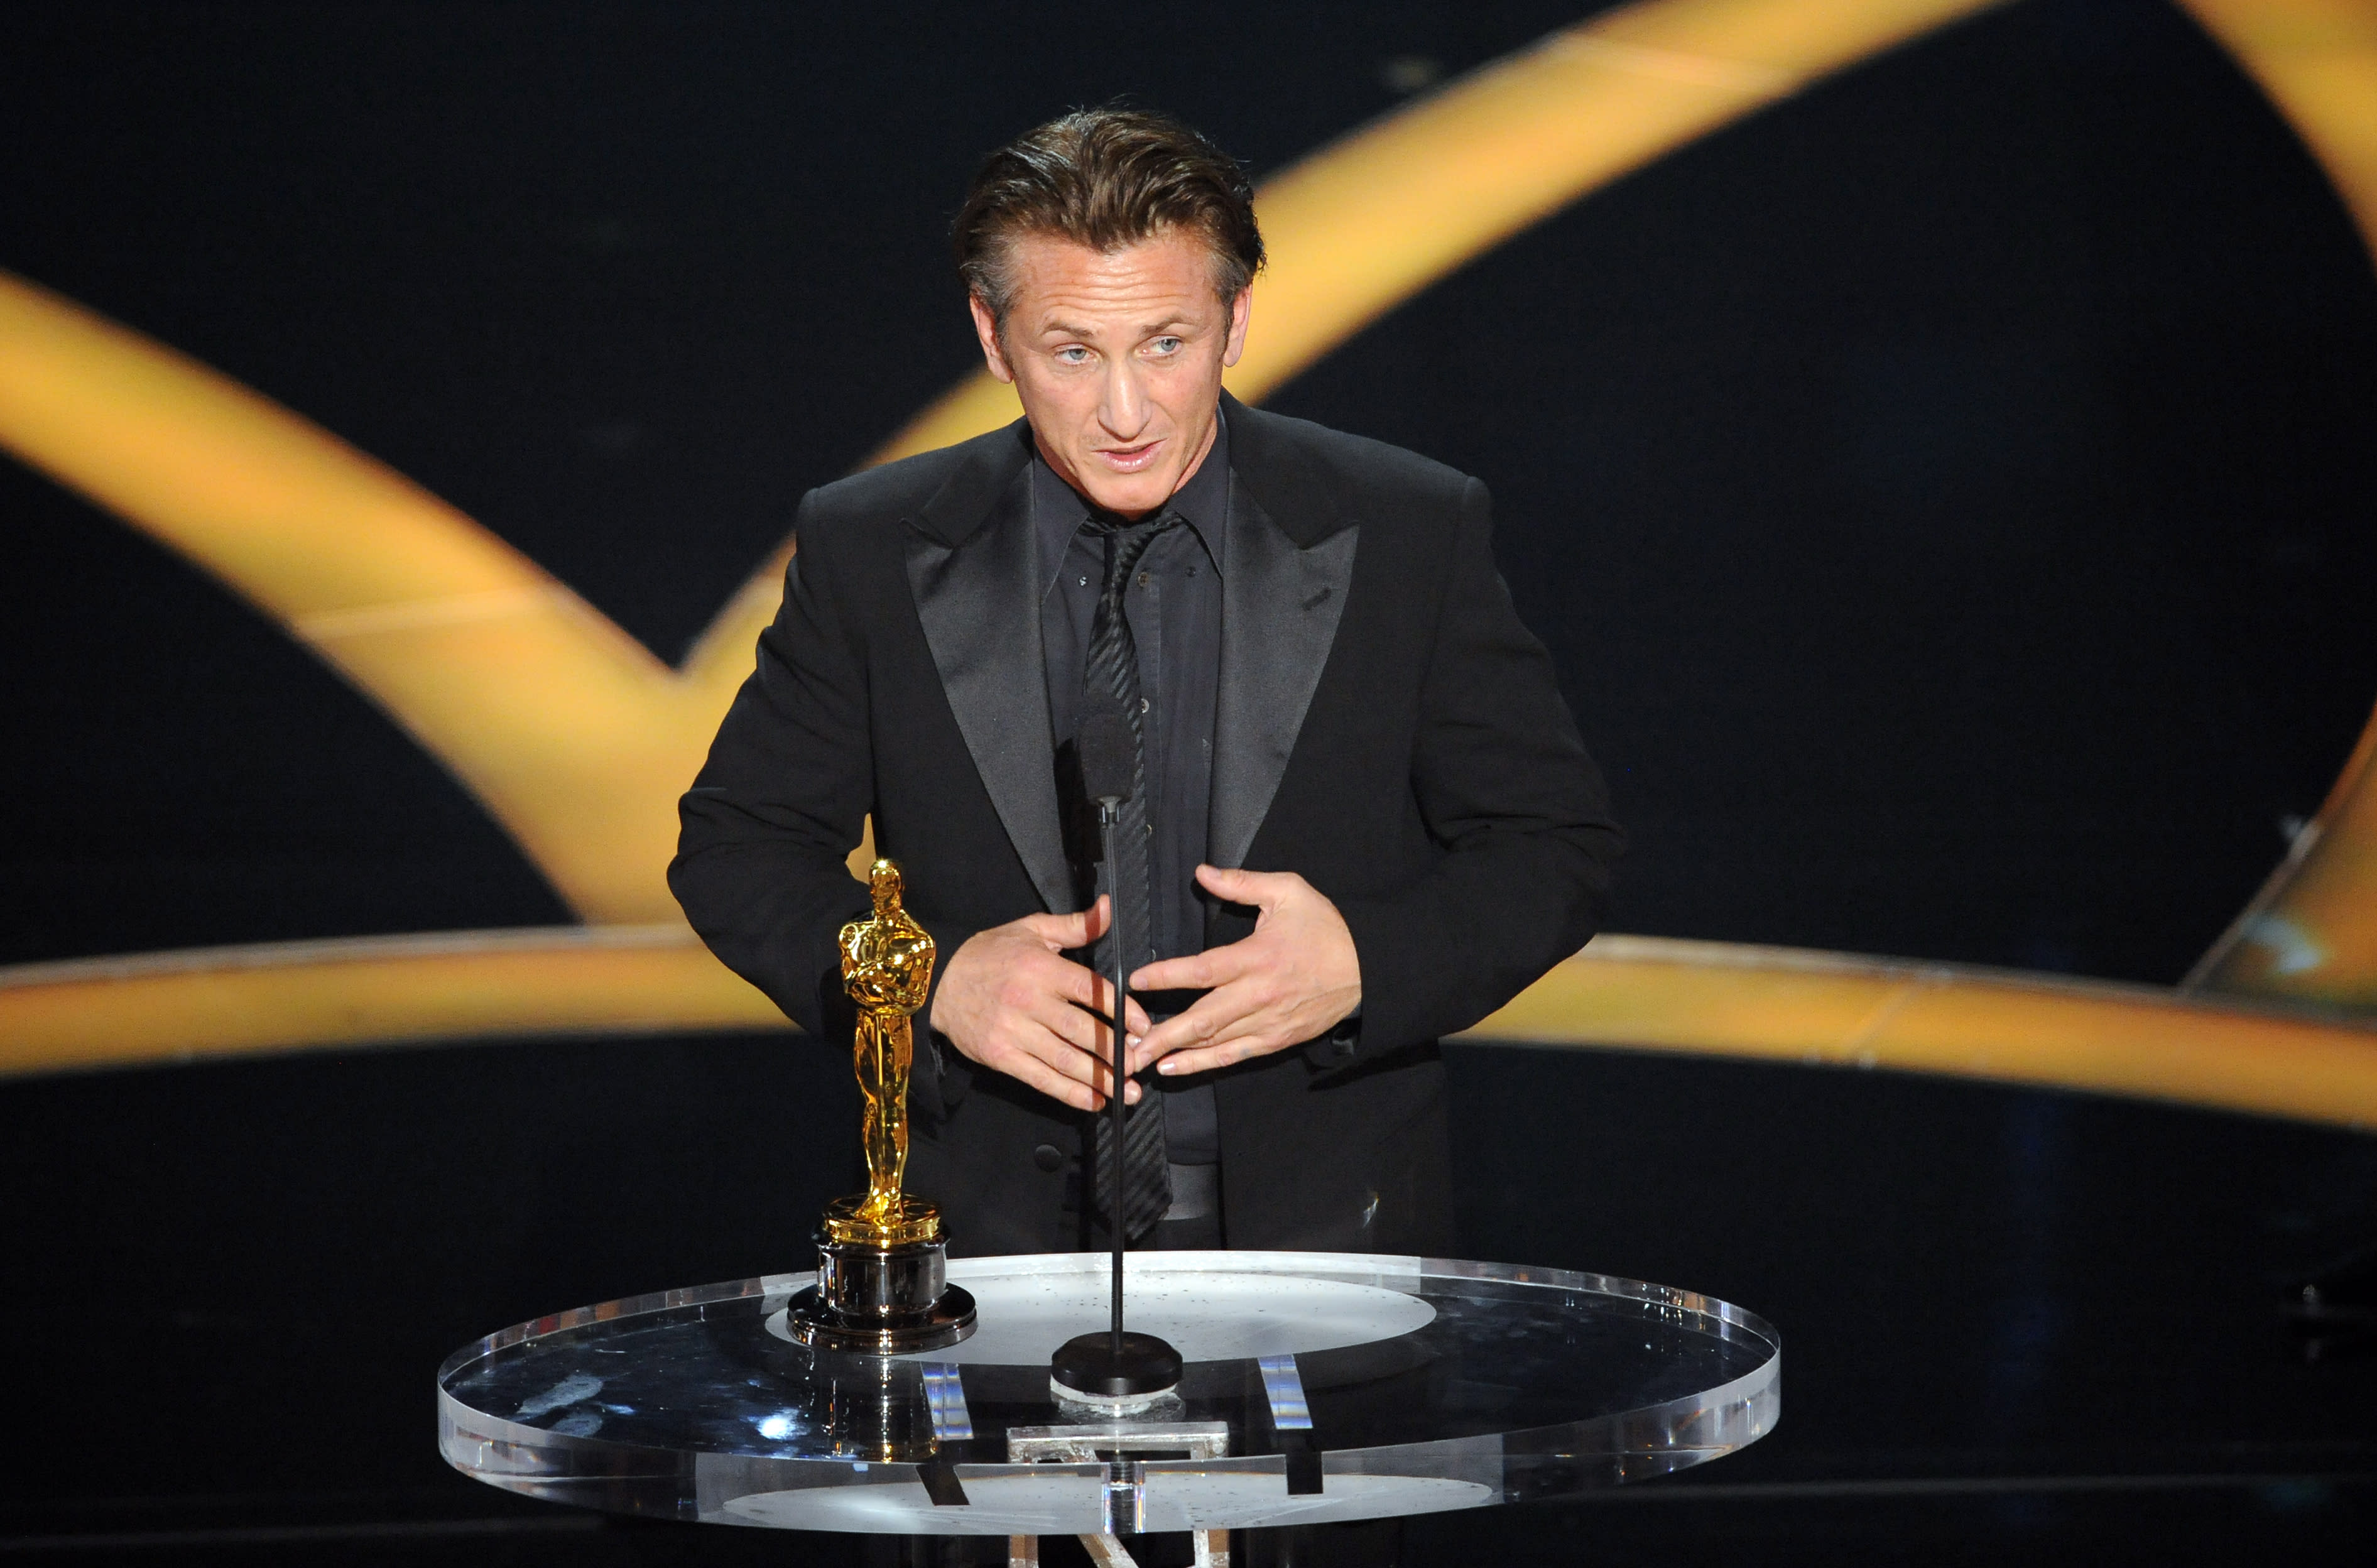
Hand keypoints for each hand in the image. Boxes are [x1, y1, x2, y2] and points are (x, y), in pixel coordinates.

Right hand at [930, 896, 1152, 1111]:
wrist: (936, 980)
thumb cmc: (990, 953)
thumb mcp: (1031, 930)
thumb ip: (1075, 925)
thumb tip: (1109, 907)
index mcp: (1042, 968)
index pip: (1090, 991)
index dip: (1121, 1011)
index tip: (1143, 1027)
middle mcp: (1029, 1001)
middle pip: (1081, 1030)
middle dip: (1115, 1050)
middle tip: (1140, 1063)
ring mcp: (1013, 1031)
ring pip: (1064, 1059)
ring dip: (1099, 1078)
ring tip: (1127, 1091)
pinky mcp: (1000, 1056)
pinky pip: (1040, 1079)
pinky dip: (1069, 1093)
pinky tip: (1094, 1102)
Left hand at [1127, 865, 1360, 1076]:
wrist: (1369, 967)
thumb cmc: (1326, 928)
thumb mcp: (1288, 891)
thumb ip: (1241, 883)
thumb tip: (1202, 873)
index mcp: (1257, 957)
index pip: (1203, 970)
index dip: (1166, 977)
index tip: (1136, 981)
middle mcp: (1258, 995)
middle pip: (1202, 1019)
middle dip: (1162, 1034)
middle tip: (1127, 1047)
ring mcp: (1268, 1022)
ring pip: (1214, 1042)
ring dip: (1176, 1053)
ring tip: (1141, 1061)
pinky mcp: (1277, 1039)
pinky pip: (1235, 1055)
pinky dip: (1204, 1064)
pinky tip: (1177, 1068)